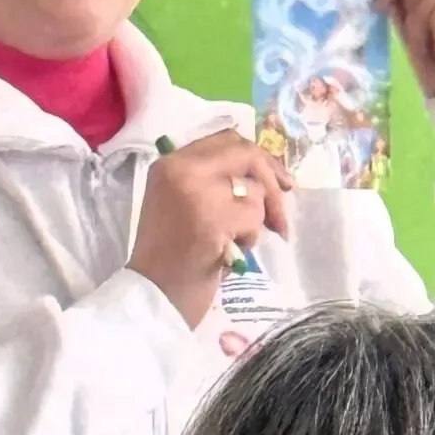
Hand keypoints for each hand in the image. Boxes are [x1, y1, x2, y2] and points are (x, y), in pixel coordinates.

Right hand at [128, 133, 289, 329]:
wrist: (152, 295)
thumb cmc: (170, 256)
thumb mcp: (182, 203)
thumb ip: (212, 180)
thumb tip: (264, 171)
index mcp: (170, 163)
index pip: (227, 140)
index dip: (259, 157)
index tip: (278, 179)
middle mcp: (180, 169)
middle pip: (246, 154)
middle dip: (272, 182)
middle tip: (281, 212)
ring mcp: (195, 192)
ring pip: (254, 190)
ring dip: (256, 219)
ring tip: (235, 240)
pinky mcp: (211, 219)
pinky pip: (254, 216)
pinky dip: (250, 236)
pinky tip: (230, 251)